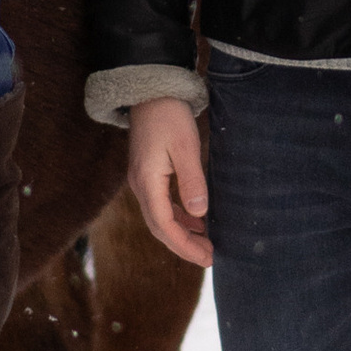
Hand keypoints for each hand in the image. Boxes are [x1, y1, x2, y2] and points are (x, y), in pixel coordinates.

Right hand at [126, 97, 212, 267]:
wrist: (151, 92)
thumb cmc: (169, 116)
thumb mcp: (185, 147)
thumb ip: (192, 181)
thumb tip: (199, 213)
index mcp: (148, 182)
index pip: (164, 226)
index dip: (185, 246)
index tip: (207, 258)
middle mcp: (140, 186)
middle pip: (159, 227)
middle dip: (184, 246)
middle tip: (209, 258)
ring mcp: (142, 181)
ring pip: (160, 218)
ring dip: (181, 233)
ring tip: (206, 244)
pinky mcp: (148, 174)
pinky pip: (161, 205)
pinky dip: (178, 218)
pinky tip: (195, 220)